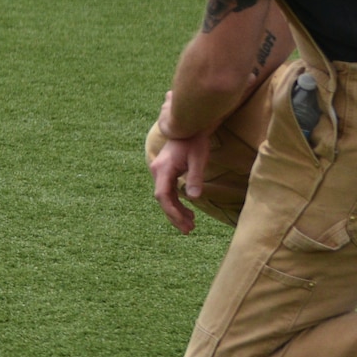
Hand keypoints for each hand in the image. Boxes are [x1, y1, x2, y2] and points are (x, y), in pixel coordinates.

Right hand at [150, 94, 211, 233]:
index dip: (172, 211)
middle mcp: (157, 170)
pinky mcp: (164, 171)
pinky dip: (176, 203)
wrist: (188, 125)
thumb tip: (194, 199)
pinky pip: (167, 191)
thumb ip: (195, 178)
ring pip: (164, 196)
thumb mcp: (198, 159)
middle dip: (174, 216)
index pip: (163, 196)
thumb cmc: (194, 141)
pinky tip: (188, 211)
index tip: (184, 223)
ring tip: (191, 224)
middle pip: (162, 199)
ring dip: (176, 211)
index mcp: (163, 169)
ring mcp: (159, 171)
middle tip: (189, 230)